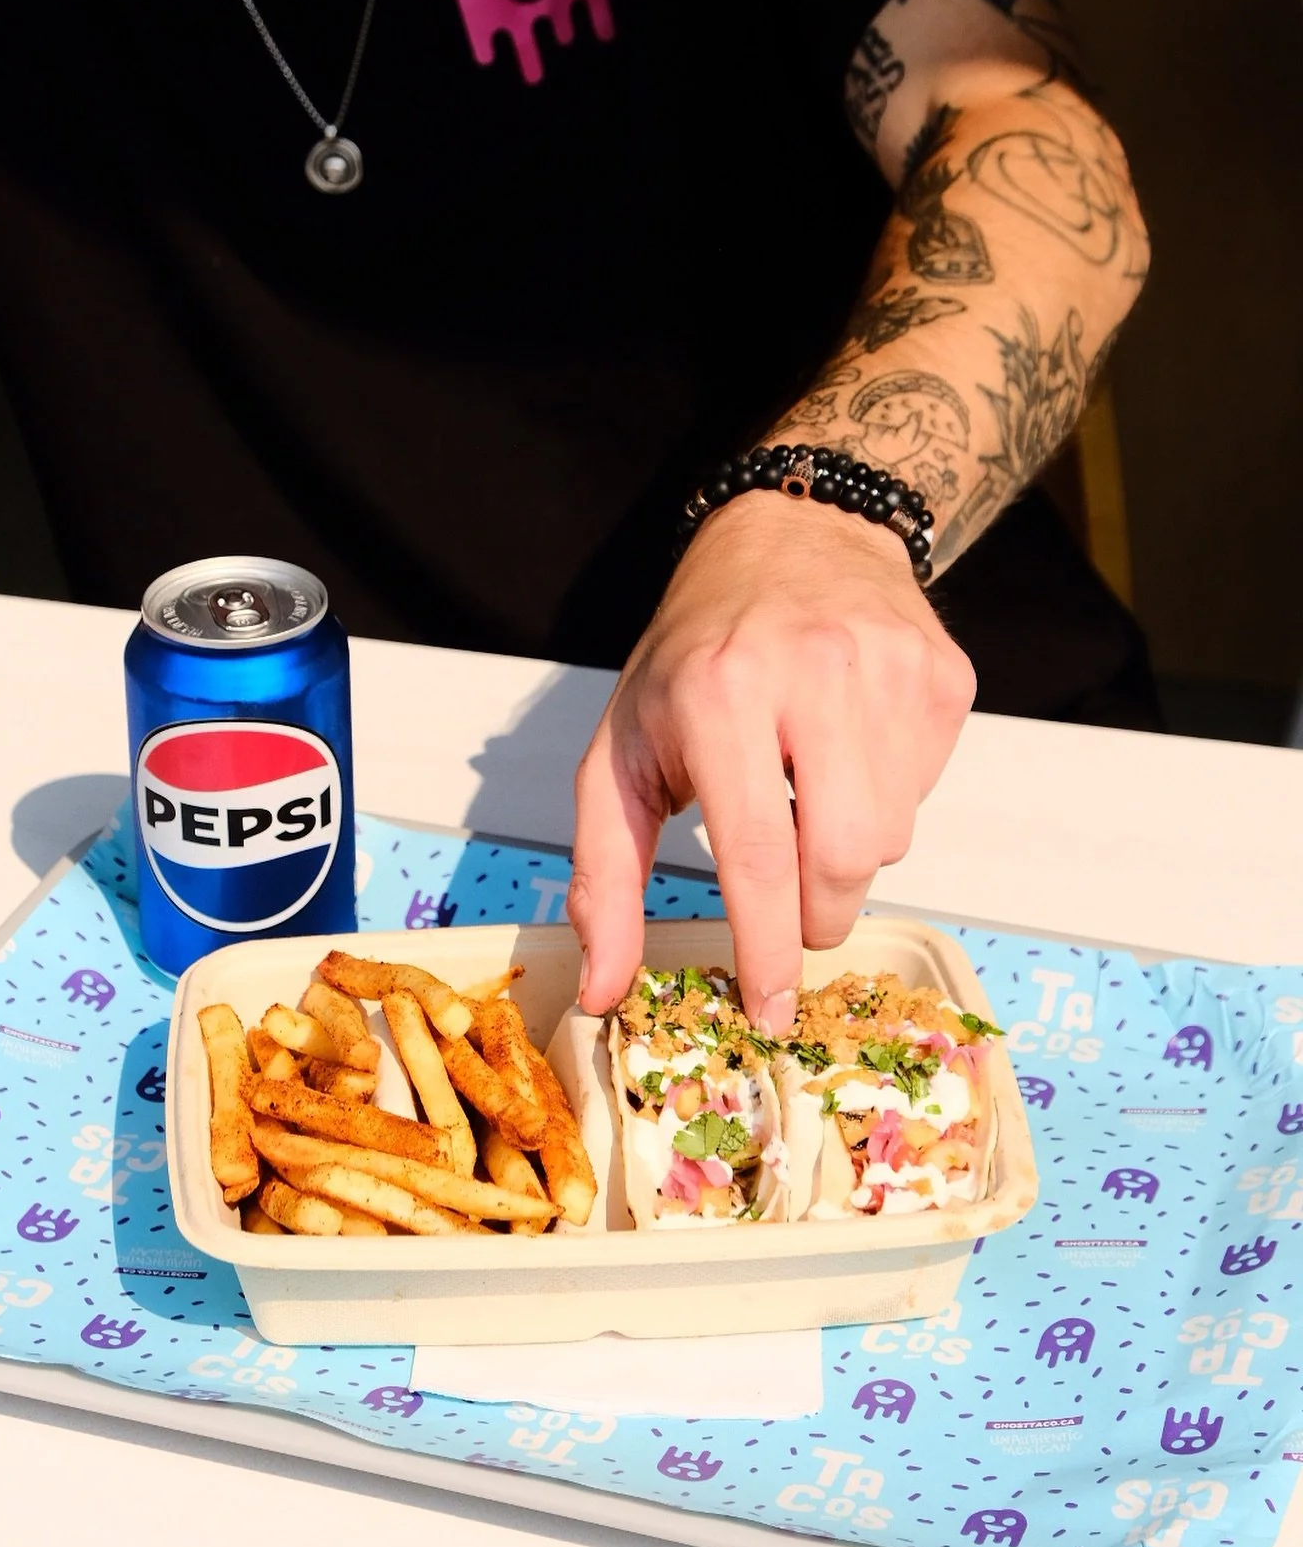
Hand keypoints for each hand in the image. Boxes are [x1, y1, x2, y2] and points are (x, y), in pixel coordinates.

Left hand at [568, 491, 974, 1031]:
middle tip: (789, 908)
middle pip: (845, 857)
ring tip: (805, 798)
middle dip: (817, 914)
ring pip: (894, 836)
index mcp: (721, 688)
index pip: (756, 851)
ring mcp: (892, 667)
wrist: (791, 536)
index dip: (766, 946)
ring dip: (847, 854)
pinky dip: (884, 801)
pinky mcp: (943, 677)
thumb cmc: (695, 655)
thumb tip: (601, 990)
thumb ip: (605, 874)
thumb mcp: (620, 749)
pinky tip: (846, 753)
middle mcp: (815, 668)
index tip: (768, 1010)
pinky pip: (924, 793)